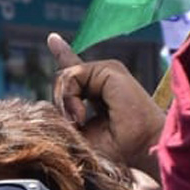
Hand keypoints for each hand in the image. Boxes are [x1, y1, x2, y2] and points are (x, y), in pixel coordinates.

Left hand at [48, 33, 165, 179]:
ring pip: (64, 77)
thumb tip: (47, 102)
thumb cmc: (115, 150)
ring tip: (80, 122)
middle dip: (61, 103)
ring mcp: (108, 72)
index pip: (78, 72)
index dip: (64, 54)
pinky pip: (71, 75)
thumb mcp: (82, 133)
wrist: (142, 150)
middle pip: (65, 78)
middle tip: (76, 126)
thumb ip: (66, 113)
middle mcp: (105, 79)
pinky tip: (81, 115)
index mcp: (100, 94)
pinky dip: (69, 97)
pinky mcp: (110, 69)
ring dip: (65, 103)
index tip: (53, 39)